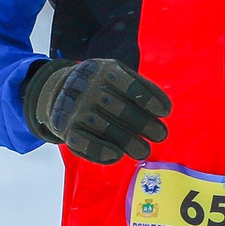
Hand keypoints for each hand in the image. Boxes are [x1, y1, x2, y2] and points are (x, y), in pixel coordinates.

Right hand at [21, 58, 170, 163]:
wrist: (59, 91)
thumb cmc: (100, 85)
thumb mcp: (116, 74)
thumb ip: (140, 87)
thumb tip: (165, 109)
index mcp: (102, 70)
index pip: (131, 86)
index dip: (151, 100)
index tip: (165, 112)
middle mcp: (86, 89)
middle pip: (122, 109)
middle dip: (145, 125)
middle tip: (161, 135)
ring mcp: (75, 110)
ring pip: (107, 129)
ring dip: (130, 142)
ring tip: (145, 151)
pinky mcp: (66, 130)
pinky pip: (87, 144)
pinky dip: (104, 151)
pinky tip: (118, 154)